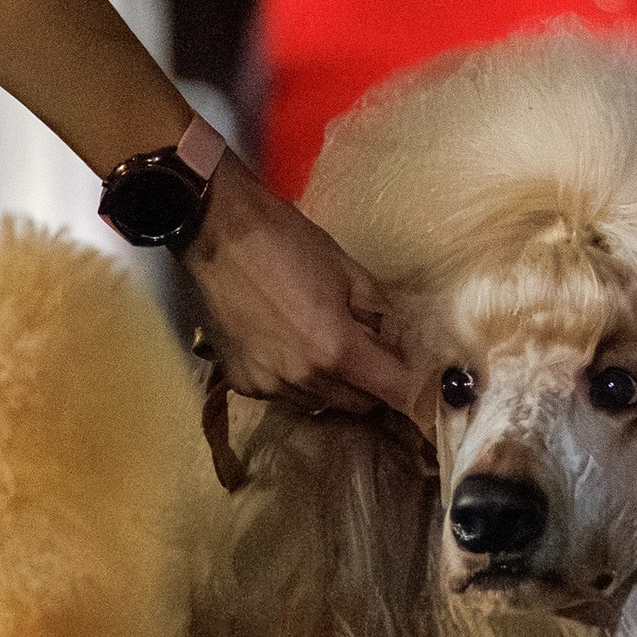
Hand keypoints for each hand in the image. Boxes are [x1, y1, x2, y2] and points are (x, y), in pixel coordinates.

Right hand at [180, 154, 416, 416]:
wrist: (218, 231)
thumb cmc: (285, 241)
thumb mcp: (349, 271)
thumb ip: (377, 314)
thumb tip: (393, 341)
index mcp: (336, 349)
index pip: (393, 391)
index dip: (412, 389)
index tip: (418, 381)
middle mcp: (303, 378)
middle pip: (358, 405)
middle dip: (372, 385)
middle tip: (372, 356)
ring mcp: (269, 385)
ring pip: (321, 403)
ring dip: (332, 385)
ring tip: (324, 347)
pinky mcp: (242, 382)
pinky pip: (284, 395)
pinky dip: (295, 381)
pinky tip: (288, 347)